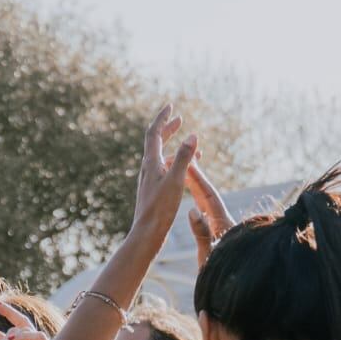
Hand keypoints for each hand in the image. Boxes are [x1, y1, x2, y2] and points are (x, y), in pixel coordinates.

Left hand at [129, 104, 197, 252]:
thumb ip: (184, 157)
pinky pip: (165, 171)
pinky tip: (187, 173)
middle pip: (156, 143)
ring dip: (176, 148)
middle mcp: (148, 170)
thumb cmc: (160, 209)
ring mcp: (150, 181)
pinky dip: (177, 165)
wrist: (146, 234)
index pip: (155, 133)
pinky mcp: (154, 192)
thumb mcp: (175, 180)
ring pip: (162, 158)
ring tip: (194, 147)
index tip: (171, 105)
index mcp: (151, 163)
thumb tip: (193, 135)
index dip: (163, 118)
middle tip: (179, 119)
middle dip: (168, 130)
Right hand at [186, 160, 234, 269]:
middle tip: (186, 164)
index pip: (209, 198)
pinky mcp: (220, 241)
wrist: (233, 294)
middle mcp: (224, 226)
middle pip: (209, 199)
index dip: (198, 181)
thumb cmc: (222, 277)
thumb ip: (202, 233)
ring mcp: (223, 233)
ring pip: (208, 208)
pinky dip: (200, 209)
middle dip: (197, 182)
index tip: (189, 165)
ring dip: (198, 193)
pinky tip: (195, 206)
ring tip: (188, 179)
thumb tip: (192, 211)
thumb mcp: (210, 255)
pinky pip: (208, 219)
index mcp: (224, 225)